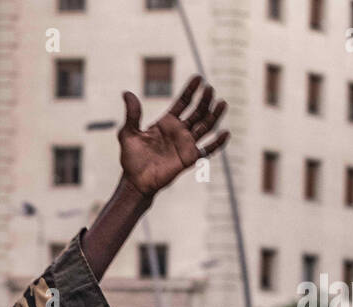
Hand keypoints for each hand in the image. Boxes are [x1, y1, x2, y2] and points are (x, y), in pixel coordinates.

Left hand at [119, 76, 228, 196]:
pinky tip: (225, 133)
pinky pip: (208, 150)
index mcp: (167, 122)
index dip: (191, 90)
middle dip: (204, 100)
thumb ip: (132, 114)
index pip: (183, 102)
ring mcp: (186, 144)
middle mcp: (179, 131)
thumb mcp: (128, 133)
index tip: (199, 78)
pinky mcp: (190, 158)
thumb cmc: (131, 158)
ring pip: (205, 126)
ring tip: (222, 103)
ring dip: (214, 115)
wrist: (136, 182)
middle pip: (197, 111)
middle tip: (210, 89)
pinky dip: (217, 143)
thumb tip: (126, 93)